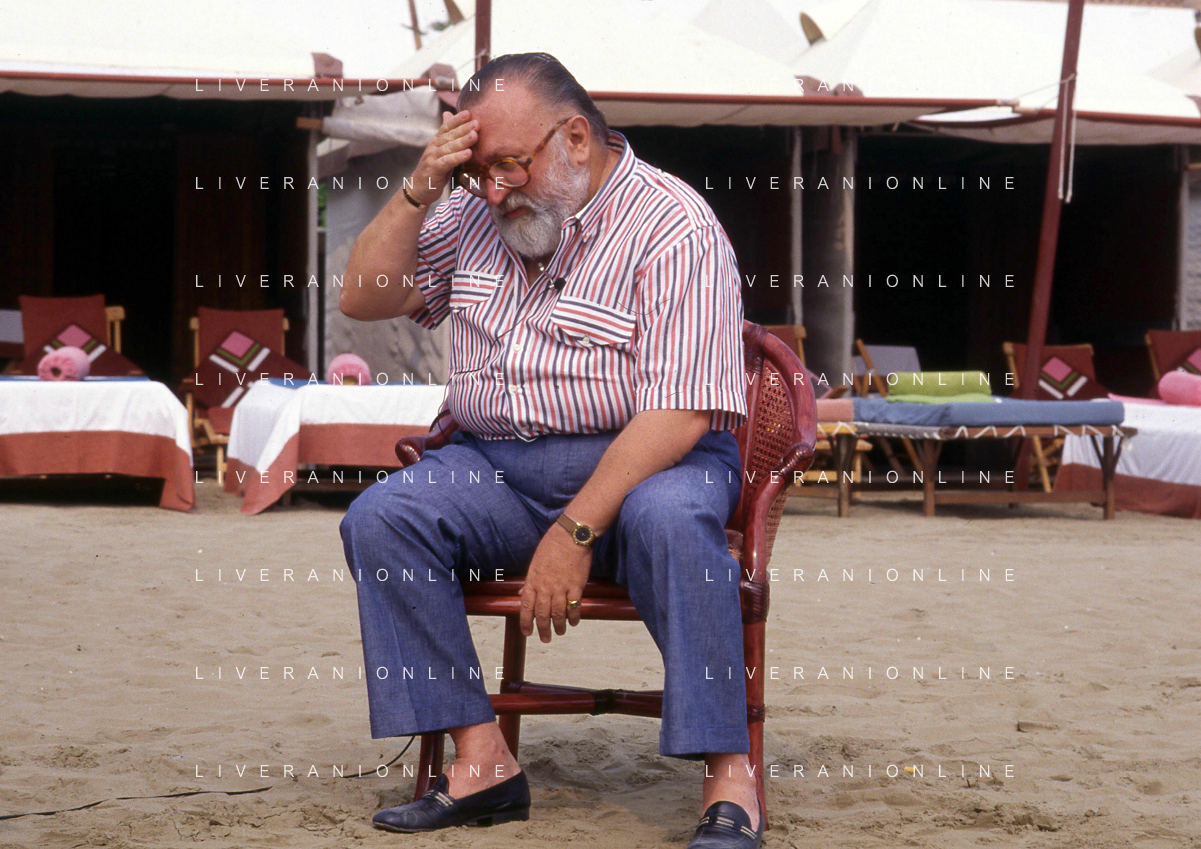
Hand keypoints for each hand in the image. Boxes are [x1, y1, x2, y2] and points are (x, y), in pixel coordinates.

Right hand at [409, 110, 477, 204]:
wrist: (418, 190)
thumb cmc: (433, 170)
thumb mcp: (441, 152)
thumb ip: (447, 137)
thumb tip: (448, 115)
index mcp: (436, 142)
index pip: (446, 127)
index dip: (457, 120)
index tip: (468, 113)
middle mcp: (433, 147)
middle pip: (449, 135)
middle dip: (463, 128)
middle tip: (476, 122)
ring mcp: (432, 158)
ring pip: (449, 147)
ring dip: (462, 141)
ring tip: (475, 135)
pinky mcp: (433, 170)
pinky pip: (447, 162)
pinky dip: (457, 157)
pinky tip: (468, 154)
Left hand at [519, 526, 590, 642]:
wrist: (571, 536)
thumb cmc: (552, 545)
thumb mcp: (535, 562)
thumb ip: (529, 581)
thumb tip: (520, 593)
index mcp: (533, 580)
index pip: (526, 606)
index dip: (525, 622)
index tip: (527, 632)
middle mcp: (545, 587)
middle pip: (542, 614)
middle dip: (543, 629)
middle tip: (545, 638)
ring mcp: (561, 587)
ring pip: (558, 613)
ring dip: (559, 626)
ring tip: (560, 632)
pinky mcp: (576, 586)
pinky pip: (574, 606)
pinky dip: (574, 617)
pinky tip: (574, 622)